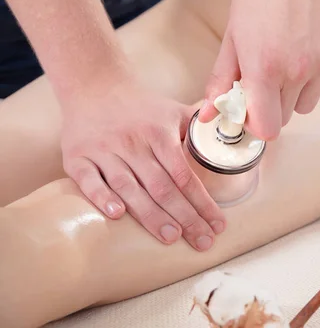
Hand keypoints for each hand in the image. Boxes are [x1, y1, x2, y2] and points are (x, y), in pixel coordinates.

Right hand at [60, 80, 225, 251]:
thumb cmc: (141, 106)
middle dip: (185, 217)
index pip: (185, 174)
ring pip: (129, 188)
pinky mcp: (76, 157)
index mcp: (158, 133)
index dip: (203, 202)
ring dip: (150, 215)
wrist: (93, 85)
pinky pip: (88, 180)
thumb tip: (235, 137)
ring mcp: (103, 150)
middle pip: (162, 187)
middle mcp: (132, 143)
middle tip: (202, 242)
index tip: (218, 224)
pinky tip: (117, 215)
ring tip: (171, 237)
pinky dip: (101, 197)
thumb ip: (201, 128)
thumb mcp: (174, 111)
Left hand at [198, 0, 319, 139]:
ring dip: (295, 91)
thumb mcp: (233, 37)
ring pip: (308, 102)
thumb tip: (207, 114)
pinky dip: (317, 71)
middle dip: (272, 104)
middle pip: (286, 117)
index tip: (250, 109)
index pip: (267, 128)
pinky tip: (307, 42)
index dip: (256, 124)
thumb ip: (221, 81)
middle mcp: (300, 70)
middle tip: (265, 75)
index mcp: (265, 68)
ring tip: (288, 57)